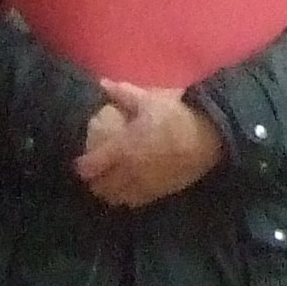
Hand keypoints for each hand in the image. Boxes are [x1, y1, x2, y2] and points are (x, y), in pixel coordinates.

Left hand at [73, 79, 226, 206]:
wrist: (207, 138)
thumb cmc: (175, 117)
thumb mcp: (148, 100)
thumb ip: (123, 94)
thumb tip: (102, 83)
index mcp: (121, 149)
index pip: (90, 166)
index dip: (81, 166)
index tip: (78, 161)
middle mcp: (127, 171)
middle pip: (100, 186)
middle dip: (93, 182)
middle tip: (93, 173)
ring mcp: (143, 185)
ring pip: (116, 198)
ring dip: (108, 192)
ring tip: (108, 183)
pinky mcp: (158, 192)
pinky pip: (135, 202)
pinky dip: (127, 198)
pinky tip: (128, 190)